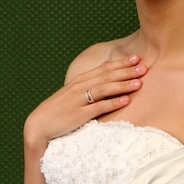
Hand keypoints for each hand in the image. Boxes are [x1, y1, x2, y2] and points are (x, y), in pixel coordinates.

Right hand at [24, 54, 146, 149]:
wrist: (39, 125)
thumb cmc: (58, 109)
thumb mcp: (73, 92)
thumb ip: (89, 83)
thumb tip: (106, 70)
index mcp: (80, 80)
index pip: (104, 68)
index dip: (121, 63)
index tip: (137, 58)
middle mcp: (80, 87)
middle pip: (107, 76)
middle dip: (127, 71)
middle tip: (144, 67)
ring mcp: (79, 100)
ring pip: (104, 89)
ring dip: (122, 85)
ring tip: (139, 83)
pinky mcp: (79, 115)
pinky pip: (98, 107)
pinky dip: (113, 103)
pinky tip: (125, 101)